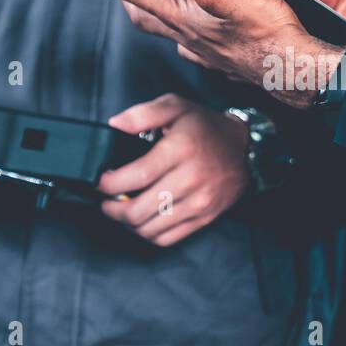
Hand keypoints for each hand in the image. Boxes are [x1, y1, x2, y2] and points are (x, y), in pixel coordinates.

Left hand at [71, 0, 345, 109]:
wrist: (294, 69)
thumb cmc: (265, 30)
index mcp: (177, 14)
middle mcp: (183, 33)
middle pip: (138, 8)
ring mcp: (200, 46)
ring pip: (163, 23)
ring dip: (150, 3)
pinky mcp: (219, 53)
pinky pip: (188, 37)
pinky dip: (182, 22)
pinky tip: (193, 18)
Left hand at [97, 93, 250, 246]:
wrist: (245, 150)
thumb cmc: (206, 128)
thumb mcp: (176, 106)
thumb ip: (142, 114)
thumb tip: (114, 126)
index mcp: (180, 149)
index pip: (135, 176)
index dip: (109, 184)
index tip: (100, 182)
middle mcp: (190, 179)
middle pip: (138, 210)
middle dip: (112, 209)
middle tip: (105, 201)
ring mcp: (198, 203)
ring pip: (150, 229)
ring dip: (127, 224)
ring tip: (121, 211)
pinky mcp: (203, 219)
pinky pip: (167, 238)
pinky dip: (147, 234)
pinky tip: (142, 221)